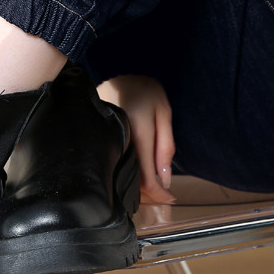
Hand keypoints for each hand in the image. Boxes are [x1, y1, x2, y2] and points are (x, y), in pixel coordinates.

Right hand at [97, 75, 176, 203]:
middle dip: (150, 196)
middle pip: (132, 183)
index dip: (159, 195)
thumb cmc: (144, 90)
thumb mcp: (163, 113)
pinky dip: (129, 176)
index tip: (170, 199)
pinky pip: (116, 166)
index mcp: (137, 136)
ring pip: (122, 177)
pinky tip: (139, 175)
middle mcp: (120, 144)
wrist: (117, 74)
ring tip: (155, 189)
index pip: (146, 179)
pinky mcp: (103, 143)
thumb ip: (165, 147)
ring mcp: (109, 144)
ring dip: (139, 188)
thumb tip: (164, 179)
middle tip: (166, 197)